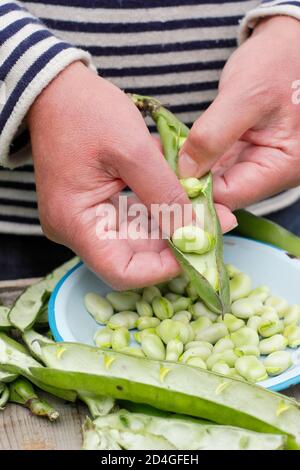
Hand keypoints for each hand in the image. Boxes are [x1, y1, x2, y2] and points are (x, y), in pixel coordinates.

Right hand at [28, 62, 235, 288]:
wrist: (56, 91)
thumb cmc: (84, 112)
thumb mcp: (132, 149)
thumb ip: (165, 193)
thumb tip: (196, 230)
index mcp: (75, 221)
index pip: (121, 272)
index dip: (163, 269)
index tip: (197, 249)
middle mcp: (77, 229)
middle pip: (134, 256)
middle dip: (176, 244)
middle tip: (215, 224)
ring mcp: (86, 219)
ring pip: (138, 239)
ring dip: (173, 225)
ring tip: (207, 207)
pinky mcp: (96, 207)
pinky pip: (132, 219)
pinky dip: (160, 210)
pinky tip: (184, 195)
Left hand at [179, 16, 299, 209]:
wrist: (289, 42)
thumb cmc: (277, 62)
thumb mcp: (244, 96)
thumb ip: (212, 136)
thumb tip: (184, 172)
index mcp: (283, 166)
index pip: (231, 195)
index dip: (196, 191)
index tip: (165, 178)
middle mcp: (272, 172)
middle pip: (222, 193)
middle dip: (189, 181)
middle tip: (156, 166)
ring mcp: (257, 163)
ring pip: (215, 180)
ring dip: (189, 170)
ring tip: (161, 156)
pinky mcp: (244, 153)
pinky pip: (215, 164)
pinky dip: (195, 158)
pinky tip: (173, 149)